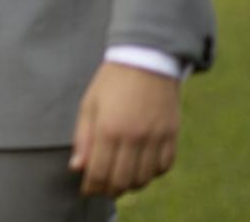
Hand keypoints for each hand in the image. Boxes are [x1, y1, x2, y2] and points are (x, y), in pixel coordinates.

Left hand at [70, 61, 181, 196]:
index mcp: (109, 128)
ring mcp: (156, 136)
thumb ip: (83, 138)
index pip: (100, 172)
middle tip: (103, 187)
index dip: (92, 186)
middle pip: (123, 181)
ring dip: (131, 184)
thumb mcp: (89, 104)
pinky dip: (152, 173)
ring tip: (121, 179)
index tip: (87, 189)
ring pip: (145, 178)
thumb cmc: (112, 81)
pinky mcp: (172, 134)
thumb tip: (77, 167)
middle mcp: (134, 136)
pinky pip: (164, 166)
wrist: (146, 59)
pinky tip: (142, 167)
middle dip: (110, 189)